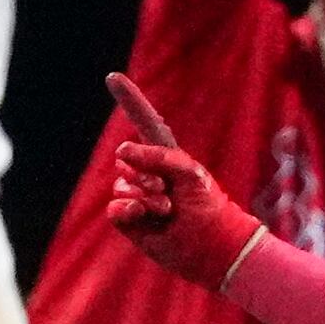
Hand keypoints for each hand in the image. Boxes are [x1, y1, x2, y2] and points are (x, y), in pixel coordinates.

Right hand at [102, 75, 264, 289]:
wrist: (212, 246)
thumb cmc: (208, 207)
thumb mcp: (188, 172)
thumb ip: (156, 156)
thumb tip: (121, 152)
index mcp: (165, 156)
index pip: (145, 122)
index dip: (130, 100)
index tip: (113, 77)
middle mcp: (149, 173)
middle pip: (127, 160)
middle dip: (146, 174)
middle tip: (168, 191)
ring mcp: (138, 196)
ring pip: (121, 185)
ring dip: (144, 197)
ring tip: (166, 209)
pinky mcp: (130, 220)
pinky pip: (115, 207)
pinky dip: (127, 210)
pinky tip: (141, 216)